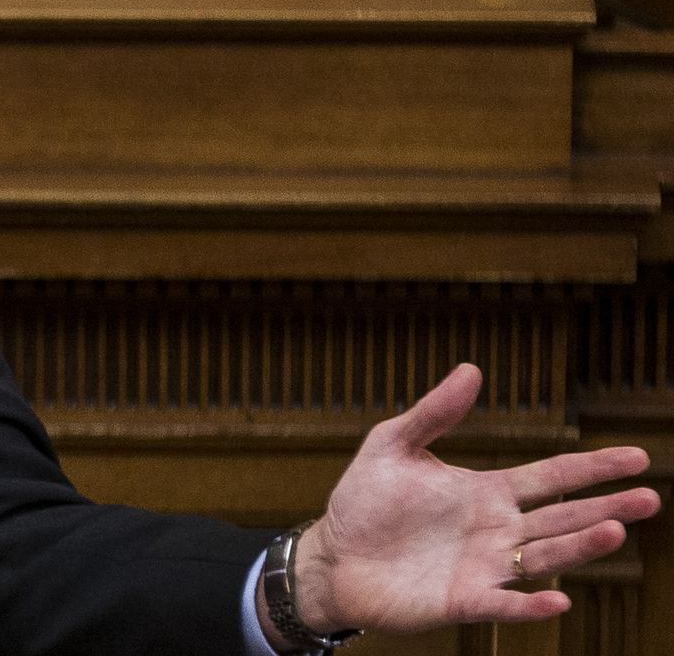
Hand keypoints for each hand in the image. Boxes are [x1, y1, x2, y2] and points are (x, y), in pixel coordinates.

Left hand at [275, 364, 659, 638]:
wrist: (332, 556)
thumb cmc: (363, 502)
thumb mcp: (393, 445)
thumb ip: (434, 412)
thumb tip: (472, 369)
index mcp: (486, 493)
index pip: (552, 478)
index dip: (593, 468)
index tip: (638, 457)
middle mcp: (496, 531)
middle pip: (563, 518)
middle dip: (606, 508)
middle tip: (649, 497)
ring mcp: (485, 567)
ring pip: (545, 558)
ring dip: (580, 547)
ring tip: (617, 531)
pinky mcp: (463, 600)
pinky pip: (504, 604)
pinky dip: (531, 605)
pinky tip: (559, 598)